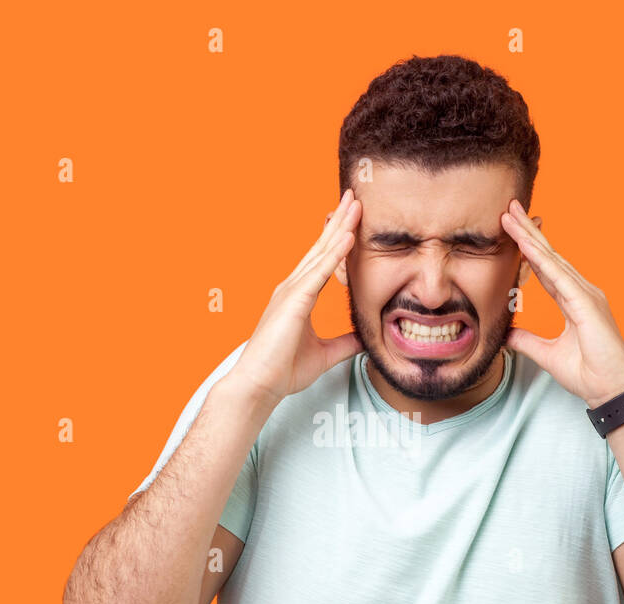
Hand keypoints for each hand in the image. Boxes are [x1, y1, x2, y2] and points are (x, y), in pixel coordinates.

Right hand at [229, 188, 364, 404]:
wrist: (258, 386)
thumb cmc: (283, 371)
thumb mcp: (325, 354)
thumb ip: (345, 343)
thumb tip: (365, 339)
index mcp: (297, 296)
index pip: (322, 260)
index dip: (338, 237)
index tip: (353, 217)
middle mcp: (292, 288)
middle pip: (321, 247)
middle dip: (339, 221)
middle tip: (355, 196)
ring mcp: (290, 292)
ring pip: (320, 253)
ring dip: (340, 227)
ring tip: (356, 205)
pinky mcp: (293, 302)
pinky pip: (317, 273)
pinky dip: (333, 253)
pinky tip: (347, 236)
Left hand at [501, 199, 623, 407]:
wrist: (610, 391)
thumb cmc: (588, 374)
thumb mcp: (548, 355)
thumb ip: (527, 341)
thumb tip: (506, 333)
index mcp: (574, 301)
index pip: (545, 269)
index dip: (528, 249)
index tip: (511, 230)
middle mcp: (582, 292)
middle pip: (549, 256)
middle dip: (529, 232)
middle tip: (509, 208)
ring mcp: (587, 295)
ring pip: (553, 260)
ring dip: (530, 238)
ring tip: (512, 217)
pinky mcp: (587, 304)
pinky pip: (560, 277)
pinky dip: (542, 260)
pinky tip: (527, 246)